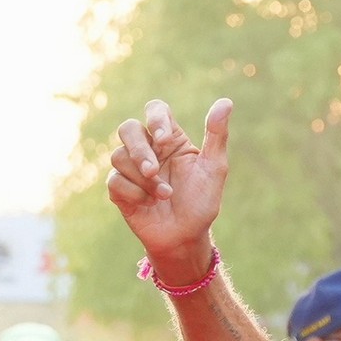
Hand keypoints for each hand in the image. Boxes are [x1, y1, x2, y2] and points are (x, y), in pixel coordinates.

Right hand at [108, 99, 234, 279]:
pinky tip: (149, 203)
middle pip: (127, 128)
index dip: (155, 118)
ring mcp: (131, 169)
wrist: (187, 237)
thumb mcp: (215, 169)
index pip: (155, 110)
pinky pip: (115, 181)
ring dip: (143, 178)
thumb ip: (217, 135)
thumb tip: (225, 102)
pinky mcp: (120, 190)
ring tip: (164, 195)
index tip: (166, 139)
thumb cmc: (202, 202)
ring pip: (119, 156)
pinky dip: (134, 192)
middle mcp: (148, 150)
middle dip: (139, 149)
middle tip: (155, 169)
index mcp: (170, 139)